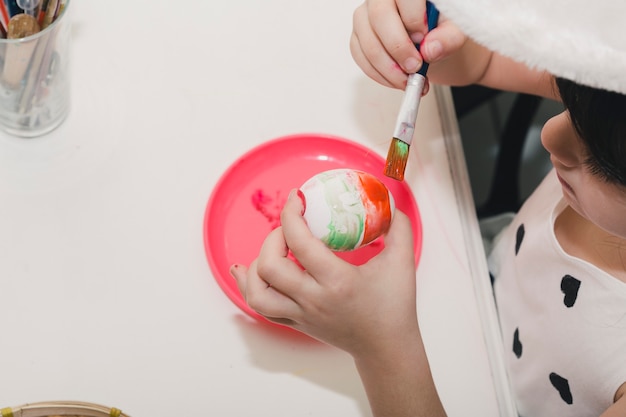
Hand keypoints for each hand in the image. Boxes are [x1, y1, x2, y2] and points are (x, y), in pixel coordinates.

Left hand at [230, 188, 418, 356]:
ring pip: (257, 292)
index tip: (297, 197)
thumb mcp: (402, 262)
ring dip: (257, 264)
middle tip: (291, 228)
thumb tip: (389, 200)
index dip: (292, 214)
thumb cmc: (395, 306)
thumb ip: (398, 227)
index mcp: (337, 281)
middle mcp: (313, 300)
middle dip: (273, 237)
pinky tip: (246, 269)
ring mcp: (300, 314)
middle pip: (270, 266)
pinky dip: (247, 285)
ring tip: (274, 249)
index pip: (300, 243)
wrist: (386, 348)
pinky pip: (259, 306)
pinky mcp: (295, 322)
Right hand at [350, 0, 466, 88]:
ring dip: (388, 68)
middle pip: (379, 16)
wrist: (430, 41)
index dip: (413, 19)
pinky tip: (396, 80)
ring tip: (408, 80)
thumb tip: (429, 50)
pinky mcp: (358, 36)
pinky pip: (361, 57)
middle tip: (415, 67)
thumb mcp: (455, 31)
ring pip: (367, 41)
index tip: (425, 40)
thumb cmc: (441, 30)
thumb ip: (448, 38)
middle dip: (398, 48)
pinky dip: (379, 74)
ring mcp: (365, 16)